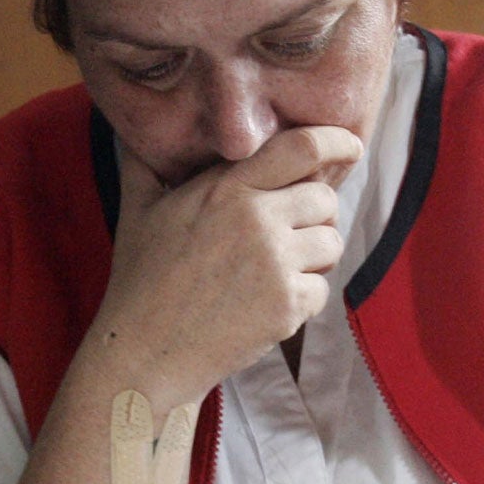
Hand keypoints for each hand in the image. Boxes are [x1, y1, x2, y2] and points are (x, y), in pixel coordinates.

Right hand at [94, 126, 361, 407]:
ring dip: (314, 257)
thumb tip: (131, 129)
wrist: (144, 353)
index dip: (336, 141)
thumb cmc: (139, 281)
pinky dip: (302, 300)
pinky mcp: (287, 305)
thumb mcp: (137, 210)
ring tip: (276, 271)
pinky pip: (321, 289)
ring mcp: (275, 263)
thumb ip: (144, 163)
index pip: (301, 148)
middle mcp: (256, 219)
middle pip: (324, 198)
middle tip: (289, 233)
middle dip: (316, 214)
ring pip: (331, 243)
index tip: (351, 146)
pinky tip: (266, 306)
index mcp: (225, 188)